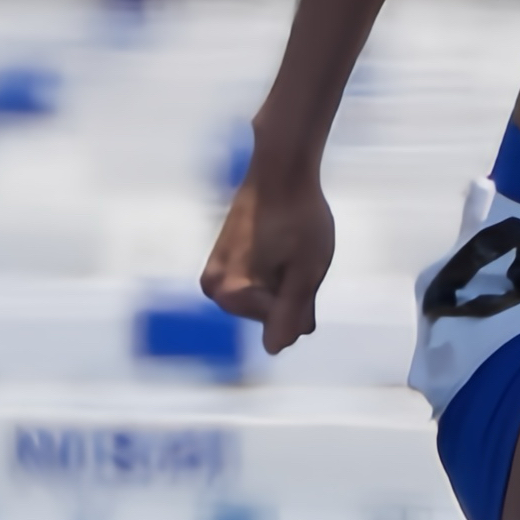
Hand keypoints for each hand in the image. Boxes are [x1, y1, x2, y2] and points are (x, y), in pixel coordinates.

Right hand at [203, 163, 335, 355]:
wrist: (280, 170)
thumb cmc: (299, 218)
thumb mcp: (307, 272)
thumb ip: (291, 314)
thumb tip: (274, 348)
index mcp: (231, 294)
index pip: (284, 323)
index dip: (303, 295)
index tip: (298, 259)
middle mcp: (213, 288)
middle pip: (269, 314)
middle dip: (291, 290)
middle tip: (296, 250)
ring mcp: (213, 274)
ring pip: (264, 298)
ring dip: (285, 280)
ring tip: (288, 245)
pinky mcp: (220, 261)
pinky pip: (255, 282)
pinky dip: (274, 269)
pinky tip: (280, 243)